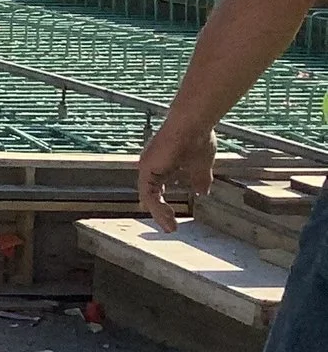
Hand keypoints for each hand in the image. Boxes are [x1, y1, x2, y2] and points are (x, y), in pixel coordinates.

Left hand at [137, 115, 215, 230]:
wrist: (193, 124)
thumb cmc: (198, 139)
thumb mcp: (202, 166)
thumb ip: (200, 179)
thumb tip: (203, 193)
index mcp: (163, 163)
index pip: (158, 187)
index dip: (162, 202)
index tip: (171, 217)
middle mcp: (153, 164)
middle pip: (151, 193)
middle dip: (159, 211)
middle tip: (170, 227)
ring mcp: (148, 165)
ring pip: (148, 195)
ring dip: (158, 212)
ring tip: (170, 227)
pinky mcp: (148, 167)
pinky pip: (148, 192)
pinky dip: (156, 206)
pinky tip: (167, 216)